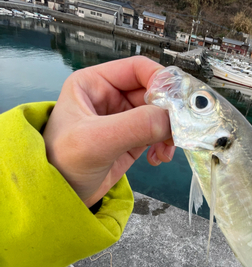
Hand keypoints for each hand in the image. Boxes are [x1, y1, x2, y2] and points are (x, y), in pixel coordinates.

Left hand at [43, 56, 173, 207]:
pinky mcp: (131, 141)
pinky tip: (158, 158)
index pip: (138, 69)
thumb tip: (173, 119)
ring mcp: (123, 120)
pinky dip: (165, 144)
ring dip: (169, 131)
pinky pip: (158, 134)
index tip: (174, 103)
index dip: (160, 81)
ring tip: (166, 150)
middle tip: (177, 131)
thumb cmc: (61, 163)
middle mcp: (111, 97)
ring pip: (160, 114)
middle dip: (169, 112)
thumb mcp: (96, 140)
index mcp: (95, 83)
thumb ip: (136, 125)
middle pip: (154, 92)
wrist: (59, 198)